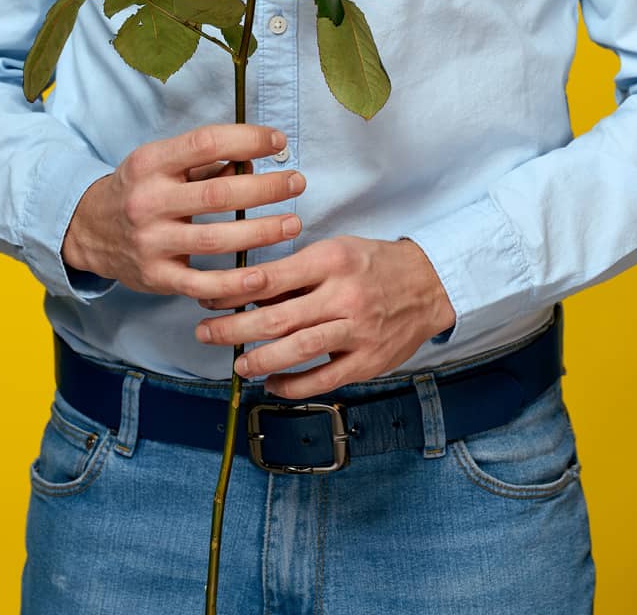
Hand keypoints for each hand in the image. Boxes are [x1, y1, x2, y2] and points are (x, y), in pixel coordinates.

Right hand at [61, 123, 305, 297]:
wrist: (88, 230)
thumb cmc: (139, 189)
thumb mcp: (160, 163)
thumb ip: (205, 162)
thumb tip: (254, 160)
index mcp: (151, 163)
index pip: (205, 143)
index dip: (247, 139)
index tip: (279, 142)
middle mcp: (148, 201)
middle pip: (217, 194)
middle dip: (265, 188)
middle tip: (296, 182)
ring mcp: (151, 242)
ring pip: (216, 240)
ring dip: (261, 233)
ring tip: (292, 223)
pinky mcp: (156, 277)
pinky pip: (202, 284)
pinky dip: (235, 283)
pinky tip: (263, 275)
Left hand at [193, 235, 456, 397]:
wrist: (430, 284)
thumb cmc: (374, 264)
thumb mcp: (336, 250)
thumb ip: (297, 272)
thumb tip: (247, 290)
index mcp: (332, 259)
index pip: (273, 277)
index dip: (235, 291)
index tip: (209, 299)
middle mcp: (343, 295)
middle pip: (279, 317)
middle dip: (235, 328)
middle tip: (206, 334)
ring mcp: (357, 331)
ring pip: (299, 350)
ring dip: (260, 360)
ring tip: (237, 364)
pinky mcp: (368, 361)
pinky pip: (324, 379)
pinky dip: (294, 385)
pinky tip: (273, 384)